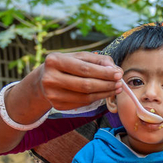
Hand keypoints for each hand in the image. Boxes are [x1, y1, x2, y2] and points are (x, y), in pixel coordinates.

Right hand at [0, 51, 123, 153]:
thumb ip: (98, 60)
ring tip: (116, 88)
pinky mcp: (57, 105)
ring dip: (104, 93)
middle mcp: (50, 78)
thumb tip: (116, 69)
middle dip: (106, 84)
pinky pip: (82, 103)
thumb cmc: (66, 66)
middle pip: (86, 85)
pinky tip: (104, 94)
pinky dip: (96, 99)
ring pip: (86, 97)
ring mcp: (52, 94)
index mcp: (54, 60)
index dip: (104, 72)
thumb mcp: (78, 57)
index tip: (118, 73)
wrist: (43, 81)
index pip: (84, 69)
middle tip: (119, 83)